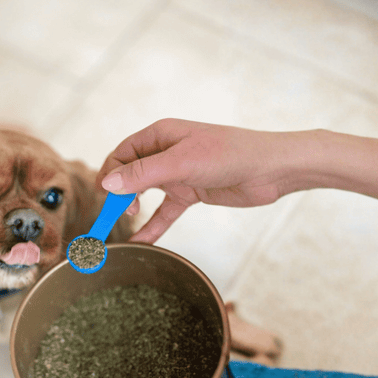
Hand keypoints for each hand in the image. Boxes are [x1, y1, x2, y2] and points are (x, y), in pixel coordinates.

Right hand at [97, 119, 304, 242]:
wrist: (271, 169)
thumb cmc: (229, 155)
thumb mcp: (182, 163)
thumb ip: (143, 174)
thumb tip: (108, 183)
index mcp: (160, 134)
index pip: (122, 153)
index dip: (110, 174)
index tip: (107, 197)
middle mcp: (166, 152)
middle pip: (130, 173)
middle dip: (120, 192)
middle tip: (121, 212)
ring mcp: (178, 173)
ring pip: (145, 193)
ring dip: (133, 208)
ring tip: (129, 222)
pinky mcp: (191, 193)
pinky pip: (164, 212)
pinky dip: (153, 226)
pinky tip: (141, 242)